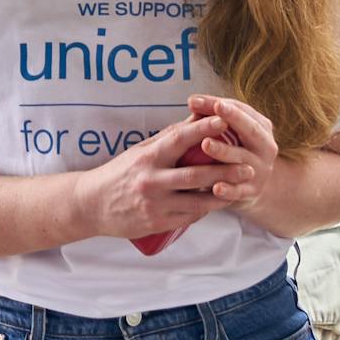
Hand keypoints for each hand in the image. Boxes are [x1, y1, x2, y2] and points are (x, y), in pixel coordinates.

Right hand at [74, 117, 239, 244]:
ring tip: (240, 188)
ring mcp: (154, 204)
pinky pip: (188, 217)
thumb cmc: (120, 173)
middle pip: (196, 175)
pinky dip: (205, 210)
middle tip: (248, 167)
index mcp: (148, 158)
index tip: (224, 120)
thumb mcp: (140, 151)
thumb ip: (168, 137)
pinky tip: (217, 203)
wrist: (91, 204)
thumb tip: (196, 116)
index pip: (179, 139)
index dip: (202, 128)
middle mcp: (151, 181)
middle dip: (225, 171)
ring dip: (222, 195)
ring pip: (197, 201)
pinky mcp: (156, 223)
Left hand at [185, 93, 279, 198]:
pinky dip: (229, 190)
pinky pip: (239, 191)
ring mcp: (260, 170)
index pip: (241, 110)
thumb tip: (192, 102)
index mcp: (261, 128)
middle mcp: (266, 147)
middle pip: (250, 130)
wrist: (250, 186)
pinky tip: (215, 188)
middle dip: (234, 118)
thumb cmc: (233, 150)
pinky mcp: (252, 191)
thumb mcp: (229, 133)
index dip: (218, 103)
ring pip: (242, 159)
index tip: (193, 99)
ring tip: (205, 144)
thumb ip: (212, 117)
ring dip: (224, 151)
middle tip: (215, 108)